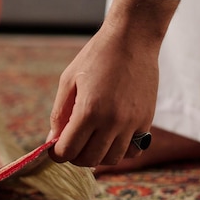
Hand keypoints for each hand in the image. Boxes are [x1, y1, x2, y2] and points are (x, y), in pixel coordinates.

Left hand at [47, 0, 178, 166]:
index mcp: (89, 110)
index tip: (54, 148)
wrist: (133, 40)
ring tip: (90, 142)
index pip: (68, 149)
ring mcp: (133, 123)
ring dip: (97, 156)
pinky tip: (110, 138)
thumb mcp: (69, 80)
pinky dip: (119, 151)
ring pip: (112, 159)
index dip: (57, 153)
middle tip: (70, 144)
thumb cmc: (96, 56)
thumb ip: (59, 113)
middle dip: (74, 157)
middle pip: (89, 159)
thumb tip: (52, 140)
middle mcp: (113, 121)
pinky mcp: (146, 121)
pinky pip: (133, 151)